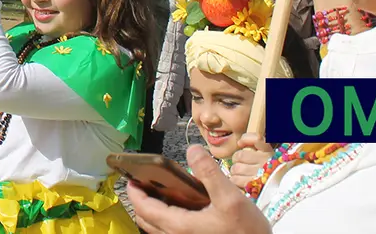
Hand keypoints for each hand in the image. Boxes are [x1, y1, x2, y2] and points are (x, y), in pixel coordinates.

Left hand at [128, 145, 271, 233]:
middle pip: (147, 220)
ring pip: (157, 229)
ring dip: (152, 212)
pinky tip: (181, 208)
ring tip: (159, 193)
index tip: (130, 178)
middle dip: (140, 202)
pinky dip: (165, 219)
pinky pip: (170, 232)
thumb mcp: (231, 199)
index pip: (145, 208)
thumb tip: (192, 150)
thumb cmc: (246, 231)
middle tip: (142, 184)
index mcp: (180, 226)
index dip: (135, 193)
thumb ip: (209, 173)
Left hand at [228, 133, 272, 190]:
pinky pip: (235, 179)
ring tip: (242, 173)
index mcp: (269, 152)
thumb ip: (254, 141)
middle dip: (237, 159)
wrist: (279, 187)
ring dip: (236, 171)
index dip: (245, 139)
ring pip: (236, 168)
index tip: (240, 143)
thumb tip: (239, 142)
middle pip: (240, 155)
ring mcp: (260, 175)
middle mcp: (266, 162)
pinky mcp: (253, 186)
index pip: (256, 139)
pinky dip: (235, 180)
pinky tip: (242, 180)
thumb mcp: (266, 152)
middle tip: (241, 162)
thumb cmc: (269, 169)